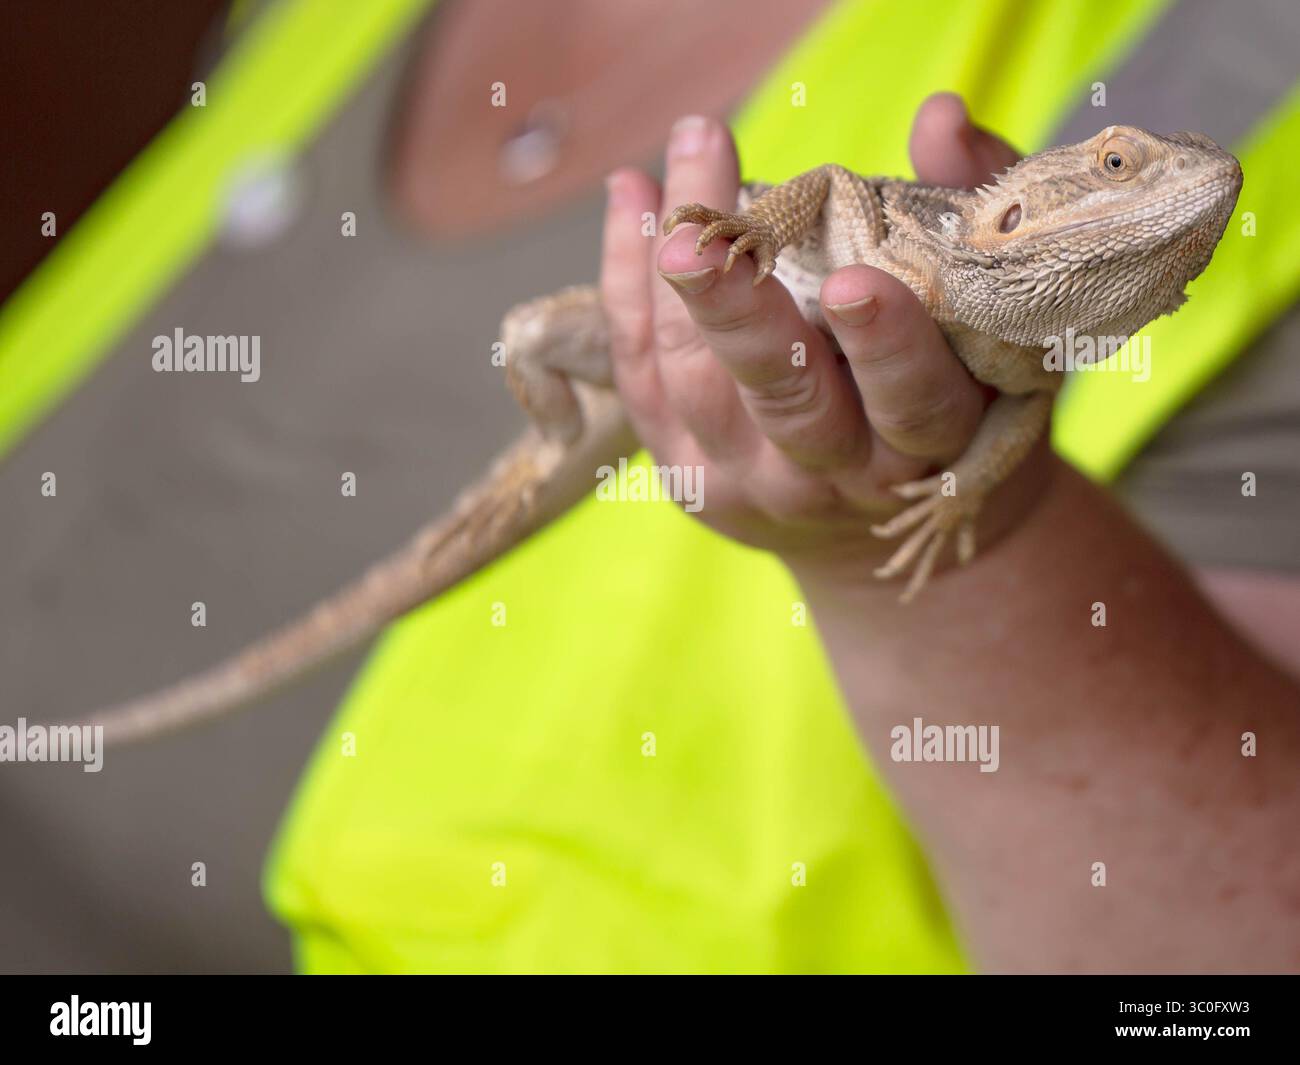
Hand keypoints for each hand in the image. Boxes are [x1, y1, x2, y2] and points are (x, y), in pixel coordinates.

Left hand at [599, 93, 1045, 588]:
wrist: (868, 531)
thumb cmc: (945, 400)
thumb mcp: (992, 324)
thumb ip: (974, 216)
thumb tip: (938, 117)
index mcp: (925, 447)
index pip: (909, 401)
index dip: (885, 347)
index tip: (854, 282)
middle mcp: (834, 477)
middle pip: (782, 399)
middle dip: (736, 312)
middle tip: (699, 236)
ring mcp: (748, 484)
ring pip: (693, 383)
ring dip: (665, 277)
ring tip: (668, 172)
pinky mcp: (686, 478)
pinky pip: (641, 380)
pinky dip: (625, 289)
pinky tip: (630, 201)